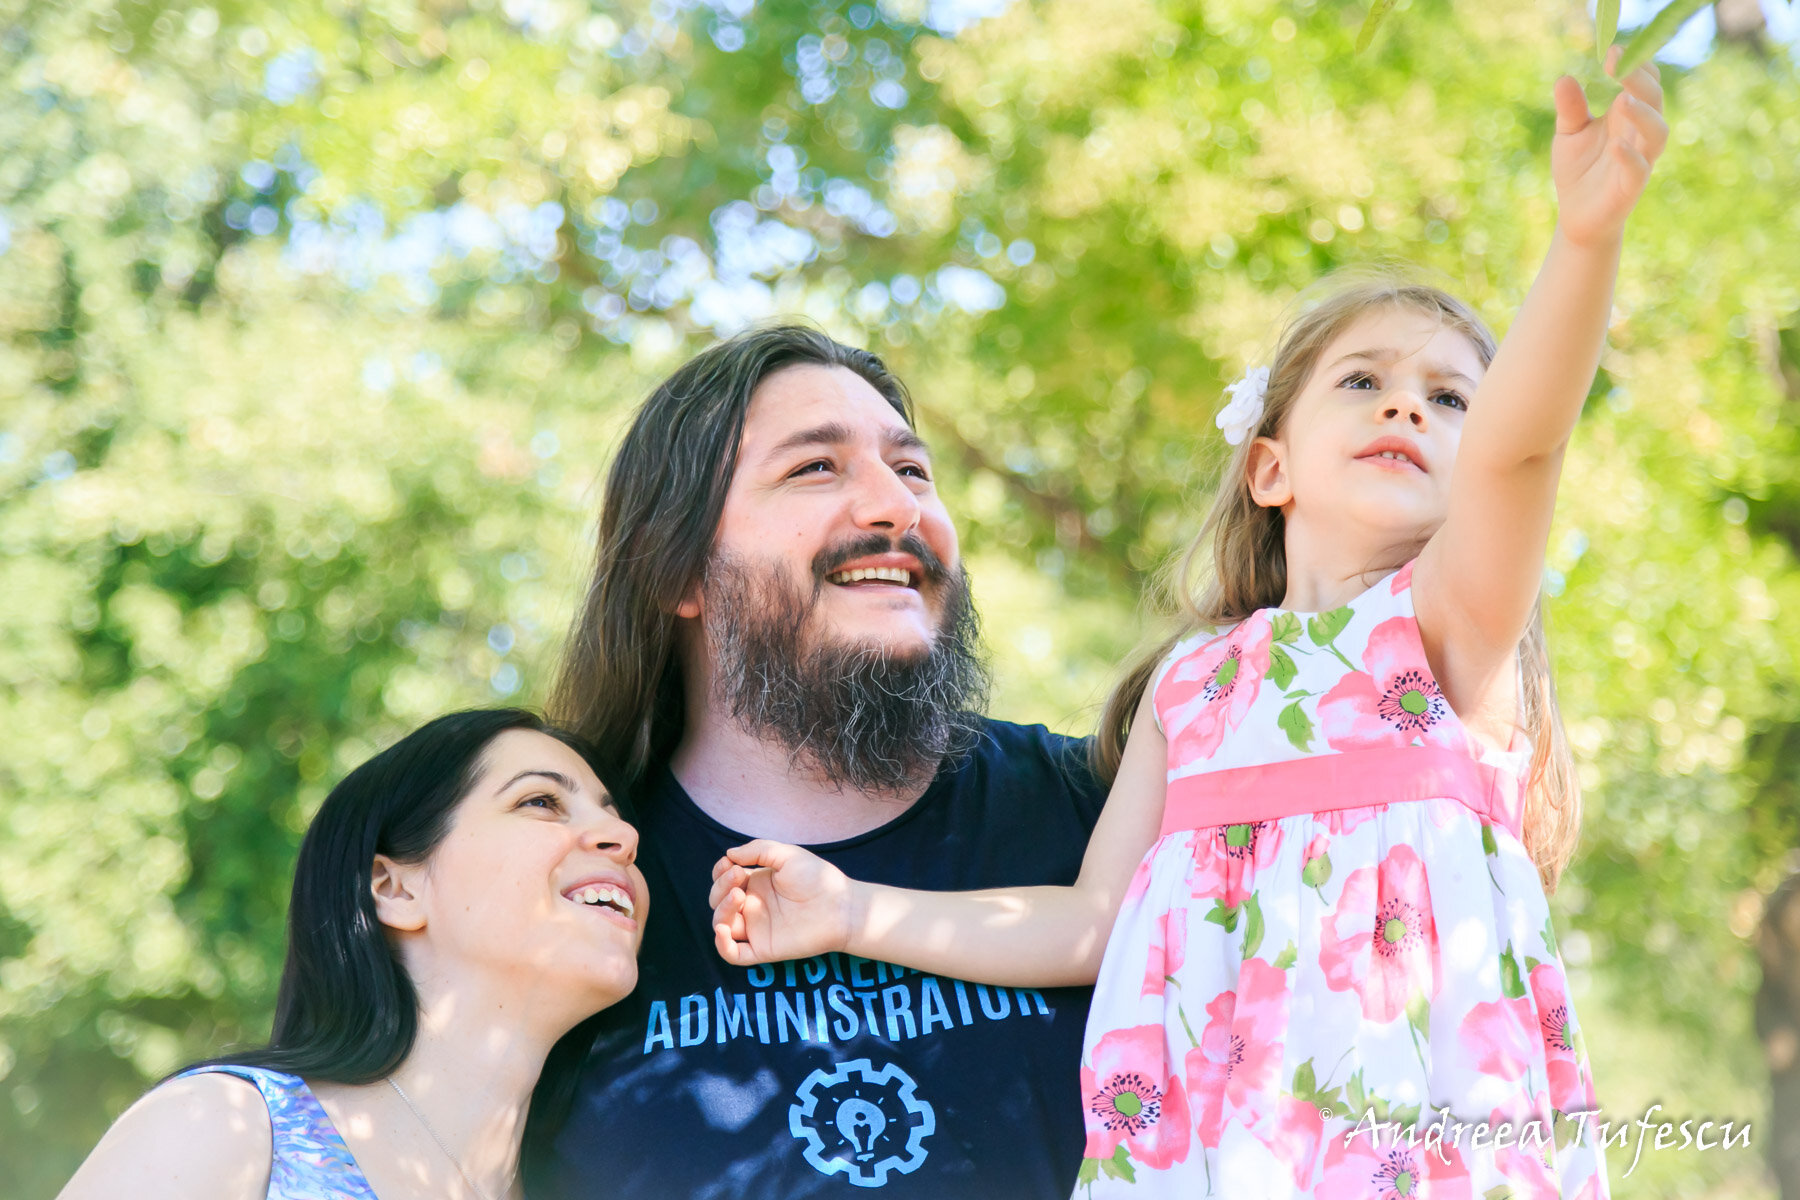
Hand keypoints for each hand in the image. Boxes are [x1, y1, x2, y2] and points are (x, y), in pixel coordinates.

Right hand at [709, 840, 857, 966]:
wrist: (841, 907)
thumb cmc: (818, 878)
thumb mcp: (787, 854)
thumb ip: (758, 850)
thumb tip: (729, 854)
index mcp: (757, 884)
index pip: (724, 881)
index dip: (720, 873)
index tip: (730, 864)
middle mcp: (754, 906)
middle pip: (719, 901)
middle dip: (720, 887)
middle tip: (738, 876)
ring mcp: (757, 929)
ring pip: (722, 925)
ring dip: (721, 910)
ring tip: (737, 896)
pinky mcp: (763, 949)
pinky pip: (733, 954)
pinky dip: (722, 945)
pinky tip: (723, 930)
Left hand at [1551, 46, 1668, 247]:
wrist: (1576, 217)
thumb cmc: (1578, 171)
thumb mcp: (1569, 134)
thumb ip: (1570, 109)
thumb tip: (1564, 78)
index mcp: (1627, 117)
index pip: (1644, 84)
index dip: (1634, 66)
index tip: (1612, 50)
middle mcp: (1639, 135)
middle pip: (1654, 101)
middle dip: (1640, 81)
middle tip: (1619, 65)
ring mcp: (1639, 161)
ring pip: (1658, 134)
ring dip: (1643, 116)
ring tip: (1623, 101)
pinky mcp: (1630, 189)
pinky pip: (1639, 170)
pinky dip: (1630, 156)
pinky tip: (1615, 145)